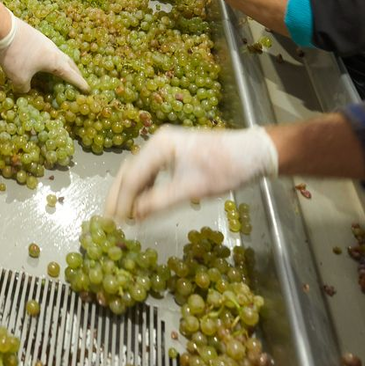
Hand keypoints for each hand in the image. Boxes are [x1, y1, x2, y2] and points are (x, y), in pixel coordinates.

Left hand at [0, 12, 87, 93]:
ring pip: (59, 55)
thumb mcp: (19, 78)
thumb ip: (25, 88)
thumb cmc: (16, 56)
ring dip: (64, 63)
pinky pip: (49, 50)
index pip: (71, 75)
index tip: (88, 89)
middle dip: (75, 72)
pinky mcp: (36, 37)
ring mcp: (45, 42)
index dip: (80, 84)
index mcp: (55, 62)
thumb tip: (26, 89)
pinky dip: (52, 58)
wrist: (5, 29)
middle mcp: (54, 50)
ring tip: (63, 69)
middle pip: (69, 63)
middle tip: (79, 79)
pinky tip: (45, 60)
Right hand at [105, 126, 278, 219]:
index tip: (115, 223)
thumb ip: (160, 201)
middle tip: (111, 220)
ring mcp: (165, 146)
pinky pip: (151, 171)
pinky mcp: (174, 153)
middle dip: (120, 196)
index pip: (132, 176)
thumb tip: (135, 216)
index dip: (122, 201)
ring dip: (131, 193)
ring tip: (124, 215)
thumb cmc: (225, 168)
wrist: (254, 153)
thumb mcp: (193, 189)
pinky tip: (143, 204)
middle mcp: (157, 142)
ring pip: (139, 171)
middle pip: (130, 170)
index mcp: (159, 145)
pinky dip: (144, 188)